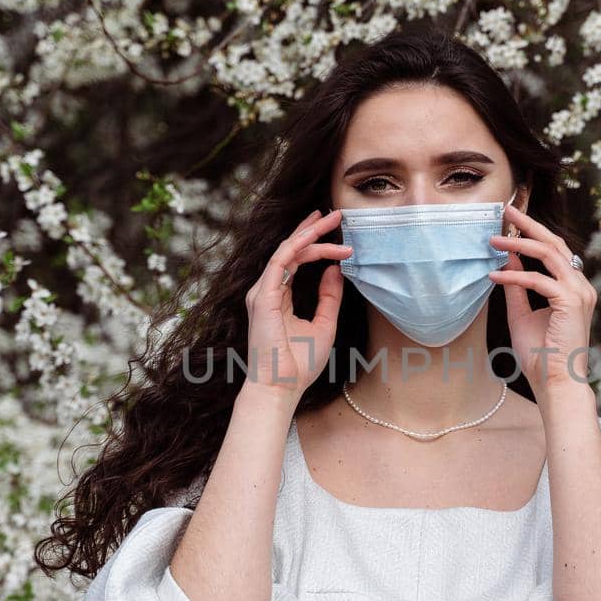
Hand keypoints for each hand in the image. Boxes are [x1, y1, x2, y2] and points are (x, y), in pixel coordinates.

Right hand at [243, 208, 351, 403]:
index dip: (314, 242)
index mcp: (278, 297)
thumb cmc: (299, 363)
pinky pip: (280, 261)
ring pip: (287, 250)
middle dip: (312, 229)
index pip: (295, 260)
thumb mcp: (324, 324)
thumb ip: (329, 296)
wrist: (282, 386)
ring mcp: (262, 292)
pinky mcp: (263, 296)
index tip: (338, 233)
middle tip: (335, 213)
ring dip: (310, 234)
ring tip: (331, 220)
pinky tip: (317, 238)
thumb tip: (334, 269)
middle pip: (290, 250)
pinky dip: (299, 246)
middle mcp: (267, 290)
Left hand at [488, 204, 595, 402]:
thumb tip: (507, 256)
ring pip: (550, 254)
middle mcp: (581, 286)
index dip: (532, 233)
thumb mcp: (522, 314)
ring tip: (494, 238)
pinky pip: (539, 280)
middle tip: (505, 209)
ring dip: (519, 243)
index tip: (509, 221)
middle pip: (555, 243)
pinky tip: (494, 274)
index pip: (554, 251)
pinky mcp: (571, 302)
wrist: (556, 384)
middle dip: (529, 224)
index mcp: (573, 288)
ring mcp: (580, 292)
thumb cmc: (541, 355)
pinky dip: (515, 275)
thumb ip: (516, 285)